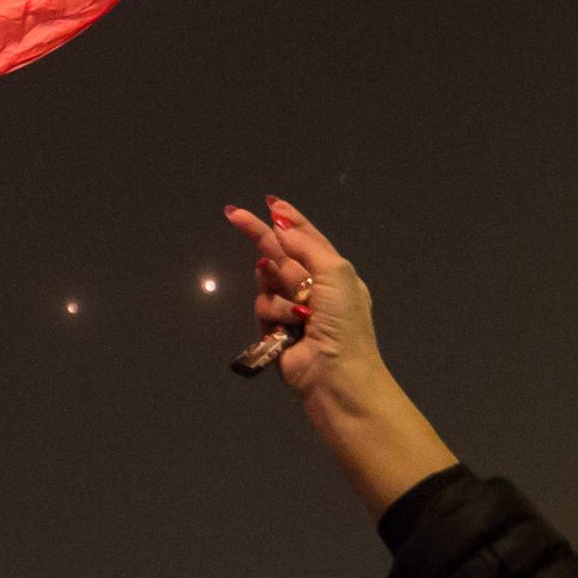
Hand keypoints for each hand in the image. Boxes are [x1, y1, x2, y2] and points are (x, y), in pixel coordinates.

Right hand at [222, 195, 457, 513]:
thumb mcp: (335, 273)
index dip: (290, 219)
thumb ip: (307, 245)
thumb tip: (282, 225)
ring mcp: (293, 309)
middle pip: (279, 253)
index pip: (307, 238)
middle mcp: (313, 287)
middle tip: (233, 214)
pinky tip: (287, 329)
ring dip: (277, 291)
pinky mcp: (275, 330)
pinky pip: (262, 308)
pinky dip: (273, 315)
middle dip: (260, 234)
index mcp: (333, 272)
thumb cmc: (344, 322)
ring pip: (267, 283)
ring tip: (298, 314)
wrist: (335, 375)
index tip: (270, 202)